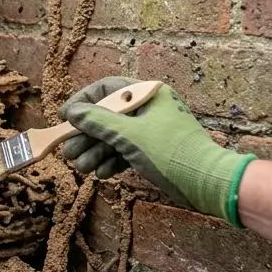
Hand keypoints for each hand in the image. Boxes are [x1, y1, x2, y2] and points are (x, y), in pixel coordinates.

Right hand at [60, 77, 255, 225]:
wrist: (207, 182)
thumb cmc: (171, 152)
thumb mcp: (129, 136)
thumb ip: (98, 122)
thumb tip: (73, 113)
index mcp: (147, 94)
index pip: (107, 89)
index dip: (83, 101)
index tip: (65, 118)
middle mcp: (149, 108)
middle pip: (108, 115)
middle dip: (86, 135)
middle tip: (68, 151)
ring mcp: (152, 130)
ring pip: (115, 136)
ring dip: (96, 151)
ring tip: (81, 167)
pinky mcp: (154, 150)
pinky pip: (126, 150)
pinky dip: (112, 160)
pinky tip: (101, 173)